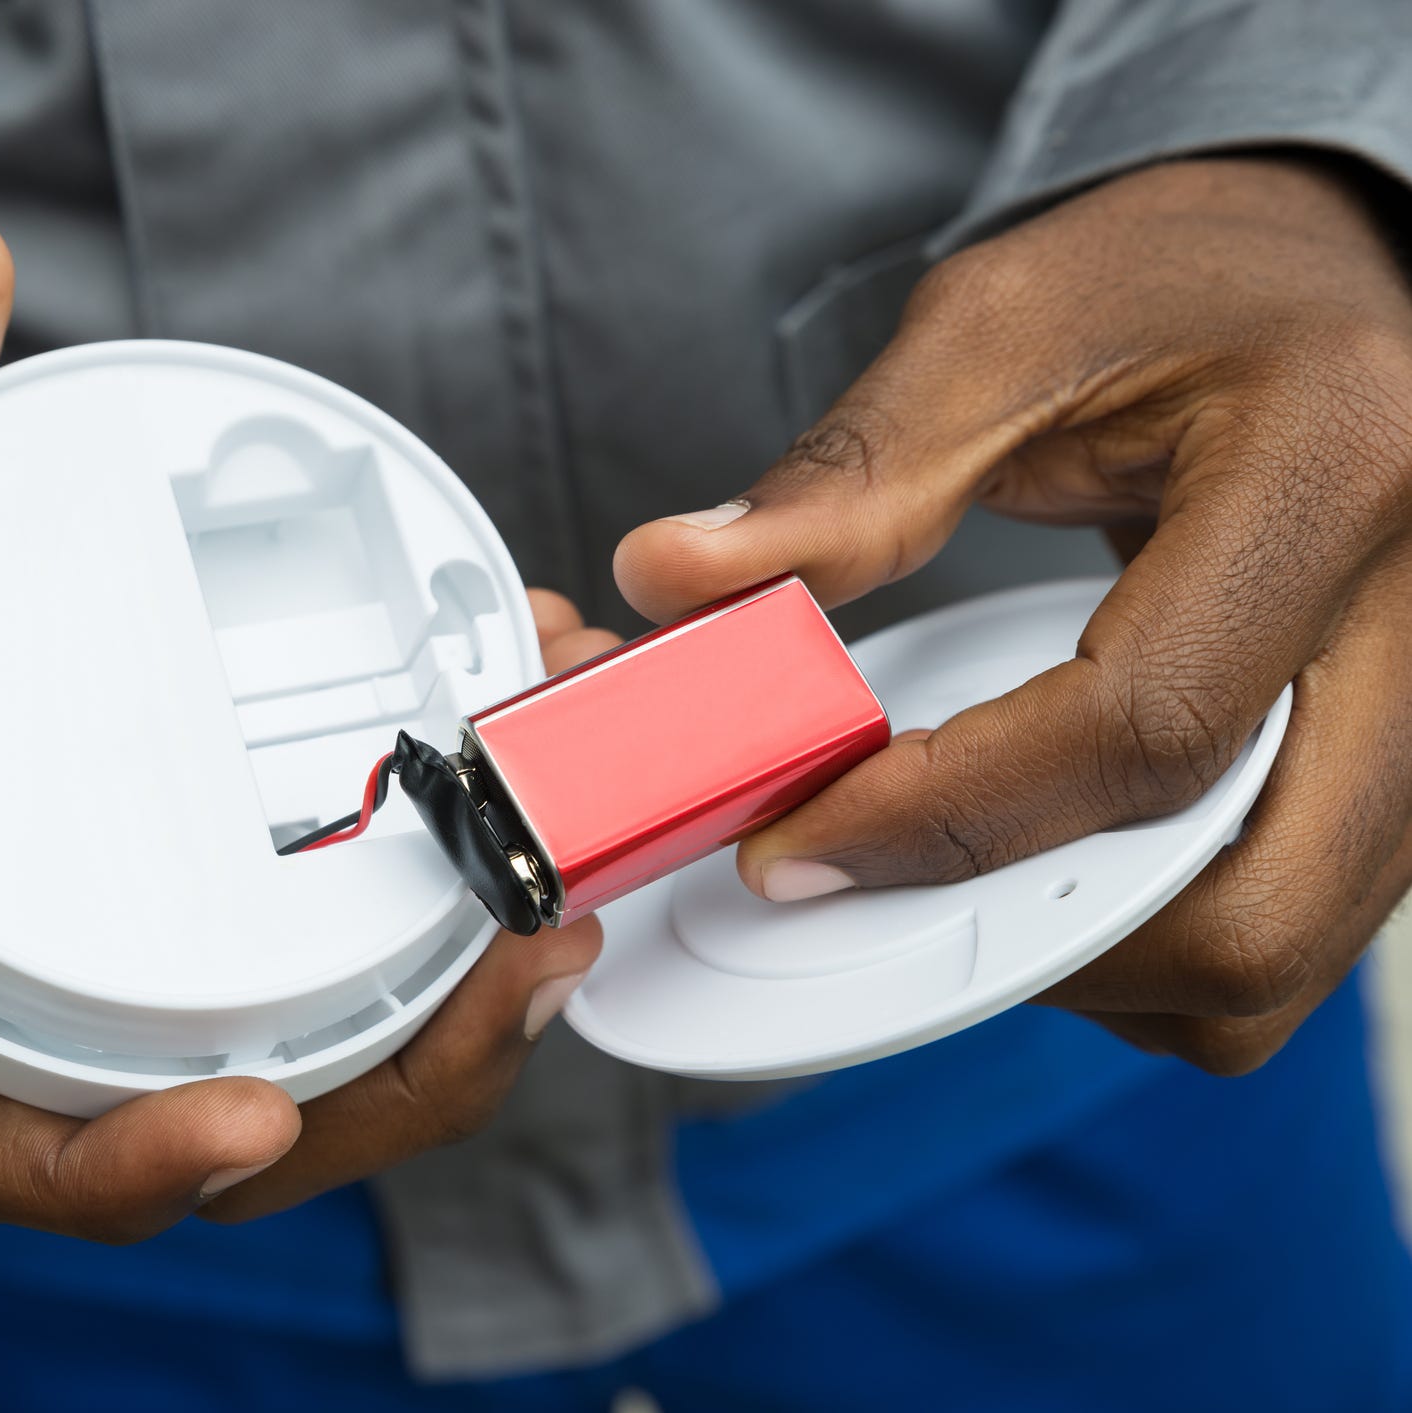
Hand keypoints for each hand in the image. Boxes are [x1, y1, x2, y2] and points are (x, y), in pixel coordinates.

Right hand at [0, 221, 599, 1238]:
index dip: (125, 1164)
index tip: (253, 1113)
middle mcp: (9, 1002)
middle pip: (220, 1133)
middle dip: (398, 1074)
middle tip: (533, 940)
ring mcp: (100, 967)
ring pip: (299, 1057)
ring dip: (451, 1000)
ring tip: (562, 871)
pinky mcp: (159, 909)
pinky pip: (310, 961)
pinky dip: (422, 906)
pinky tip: (498, 781)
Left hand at [616, 157, 1411, 1074]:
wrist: (1308, 266)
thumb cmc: (1178, 275)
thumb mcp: (1001, 328)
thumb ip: (850, 475)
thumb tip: (675, 577)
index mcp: (1335, 469)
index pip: (1144, 726)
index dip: (946, 815)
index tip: (793, 844)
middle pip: (1254, 906)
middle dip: (1038, 942)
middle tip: (877, 884)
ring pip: (1283, 943)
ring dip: (1096, 956)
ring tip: (955, 866)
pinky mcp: (1393, 746)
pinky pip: (1286, 905)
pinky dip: (1148, 923)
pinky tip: (1044, 848)